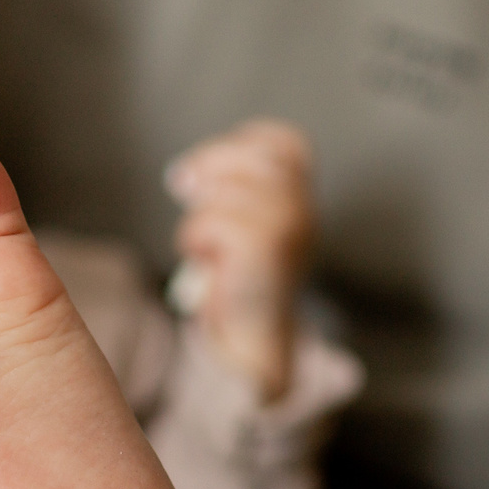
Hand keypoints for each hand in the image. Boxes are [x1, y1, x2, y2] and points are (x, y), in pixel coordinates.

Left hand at [167, 119, 313, 404]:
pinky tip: (207, 262)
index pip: (284, 144)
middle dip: (213, 164)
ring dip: (201, 216)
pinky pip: (215, 222)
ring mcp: (290, 231)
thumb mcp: (241, 228)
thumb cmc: (239, 285)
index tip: (203, 171)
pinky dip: (197, 239)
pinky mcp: (267, 252)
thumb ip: (229, 193)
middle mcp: (304, 212)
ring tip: (204, 246)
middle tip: (184, 188)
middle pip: (258, 156)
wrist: (254, 345)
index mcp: (302, 202)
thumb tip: (186, 175)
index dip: (240, 145)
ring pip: (230, 192)